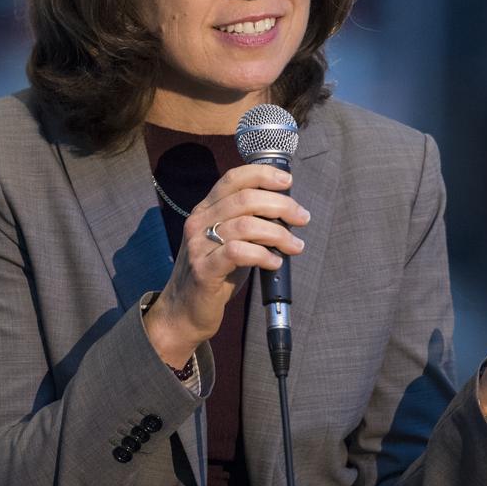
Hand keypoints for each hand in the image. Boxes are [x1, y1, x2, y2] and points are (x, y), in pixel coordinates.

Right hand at [143, 163, 309, 368]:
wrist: (184, 311)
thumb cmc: (215, 275)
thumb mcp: (228, 241)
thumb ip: (248, 223)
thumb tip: (287, 212)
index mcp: (206, 209)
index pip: (233, 179)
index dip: (262, 174)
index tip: (287, 181)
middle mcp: (199, 222)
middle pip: (245, 199)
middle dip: (281, 205)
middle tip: (302, 218)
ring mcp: (199, 245)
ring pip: (246, 225)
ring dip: (279, 234)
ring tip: (295, 246)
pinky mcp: (204, 269)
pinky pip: (239, 253)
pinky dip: (263, 255)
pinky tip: (274, 262)